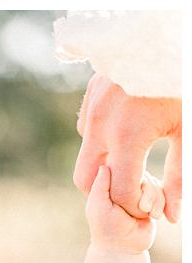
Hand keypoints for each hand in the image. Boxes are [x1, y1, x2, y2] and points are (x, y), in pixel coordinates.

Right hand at [74, 74, 181, 221]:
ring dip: (105, 165)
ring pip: (86, 155)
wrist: (168, 40)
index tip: (153, 203)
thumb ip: (179, 176)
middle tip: (136, 188)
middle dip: (107, 191)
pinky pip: (87, 130)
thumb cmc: (180, 88)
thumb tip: (174, 216)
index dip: (136, 204)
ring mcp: (92, 109)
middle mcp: (101, 125)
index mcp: (127, 136)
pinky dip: (102, 141)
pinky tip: (126, 133)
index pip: (120, 191)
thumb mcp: (186, 133)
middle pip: (86, 181)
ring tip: (135, 159)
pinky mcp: (91, 96)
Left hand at [86, 166, 156, 254]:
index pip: (121, 166)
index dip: (128, 178)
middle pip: (141, 173)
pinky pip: (162, 192)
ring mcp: (137, 192)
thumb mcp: (98, 206)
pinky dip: (160, 203)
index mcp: (107, 184)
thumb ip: (100, 185)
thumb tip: (104, 165)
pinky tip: (153, 215)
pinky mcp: (150, 200)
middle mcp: (122, 186)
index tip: (126, 194)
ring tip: (146, 214)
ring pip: (153, 183)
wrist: (124, 247)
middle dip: (145, 190)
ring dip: (153, 199)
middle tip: (141, 208)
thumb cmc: (107, 227)